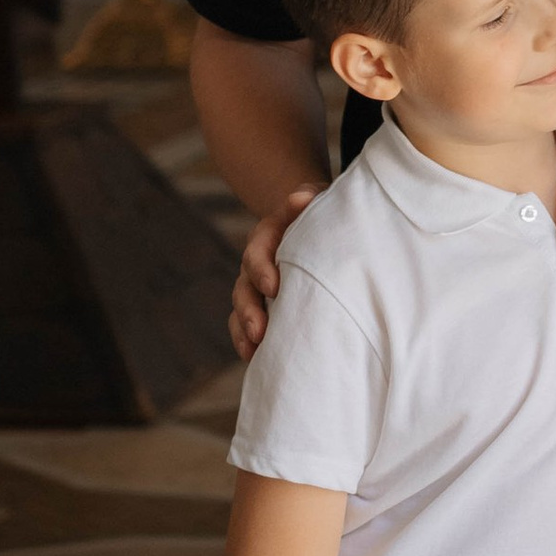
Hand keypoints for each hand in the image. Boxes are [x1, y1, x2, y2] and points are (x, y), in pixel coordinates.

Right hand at [232, 188, 320, 361]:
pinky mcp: (262, 306)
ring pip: (241, 311)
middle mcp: (255, 266)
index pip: (256, 254)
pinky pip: (247, 326)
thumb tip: (300, 198)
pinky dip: (248, 342)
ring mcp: (255, 288)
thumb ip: (307, 196)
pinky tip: (256, 360)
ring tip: (253, 351)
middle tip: (260, 330)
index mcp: (265, 238)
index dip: (262, 271)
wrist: (307, 222)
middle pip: (243, 289)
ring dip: (244, 331)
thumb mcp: (315, 197)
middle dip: (249, 311)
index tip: (274, 288)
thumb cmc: (315, 212)